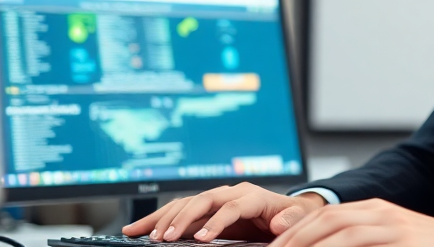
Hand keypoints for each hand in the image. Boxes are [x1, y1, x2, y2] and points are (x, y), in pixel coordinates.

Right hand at [122, 183, 325, 242]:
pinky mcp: (204, 208)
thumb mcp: (295, 217)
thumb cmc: (288, 215)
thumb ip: (290, 219)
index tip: (202, 239)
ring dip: (164, 218)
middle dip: (182, 218)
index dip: (217, 222)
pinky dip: (158, 218)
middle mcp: (231, 193)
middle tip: (164, 238)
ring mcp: (216, 198)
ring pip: (186, 203)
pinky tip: (138, 229)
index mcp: (253, 196)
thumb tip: (280, 222)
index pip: (232, 206)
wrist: (283, 210)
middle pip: (203, 200)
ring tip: (144, 235)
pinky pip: (178, 210)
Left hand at [270, 199, 433, 246]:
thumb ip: (360, 242)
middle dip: (294, 240)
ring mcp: (391, 225)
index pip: (324, 217)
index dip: (295, 233)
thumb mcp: (390, 240)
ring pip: (338, 230)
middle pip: (325, 220)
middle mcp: (379, 212)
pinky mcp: (402, 239)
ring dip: (309, 246)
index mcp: (373, 211)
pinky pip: (359, 243)